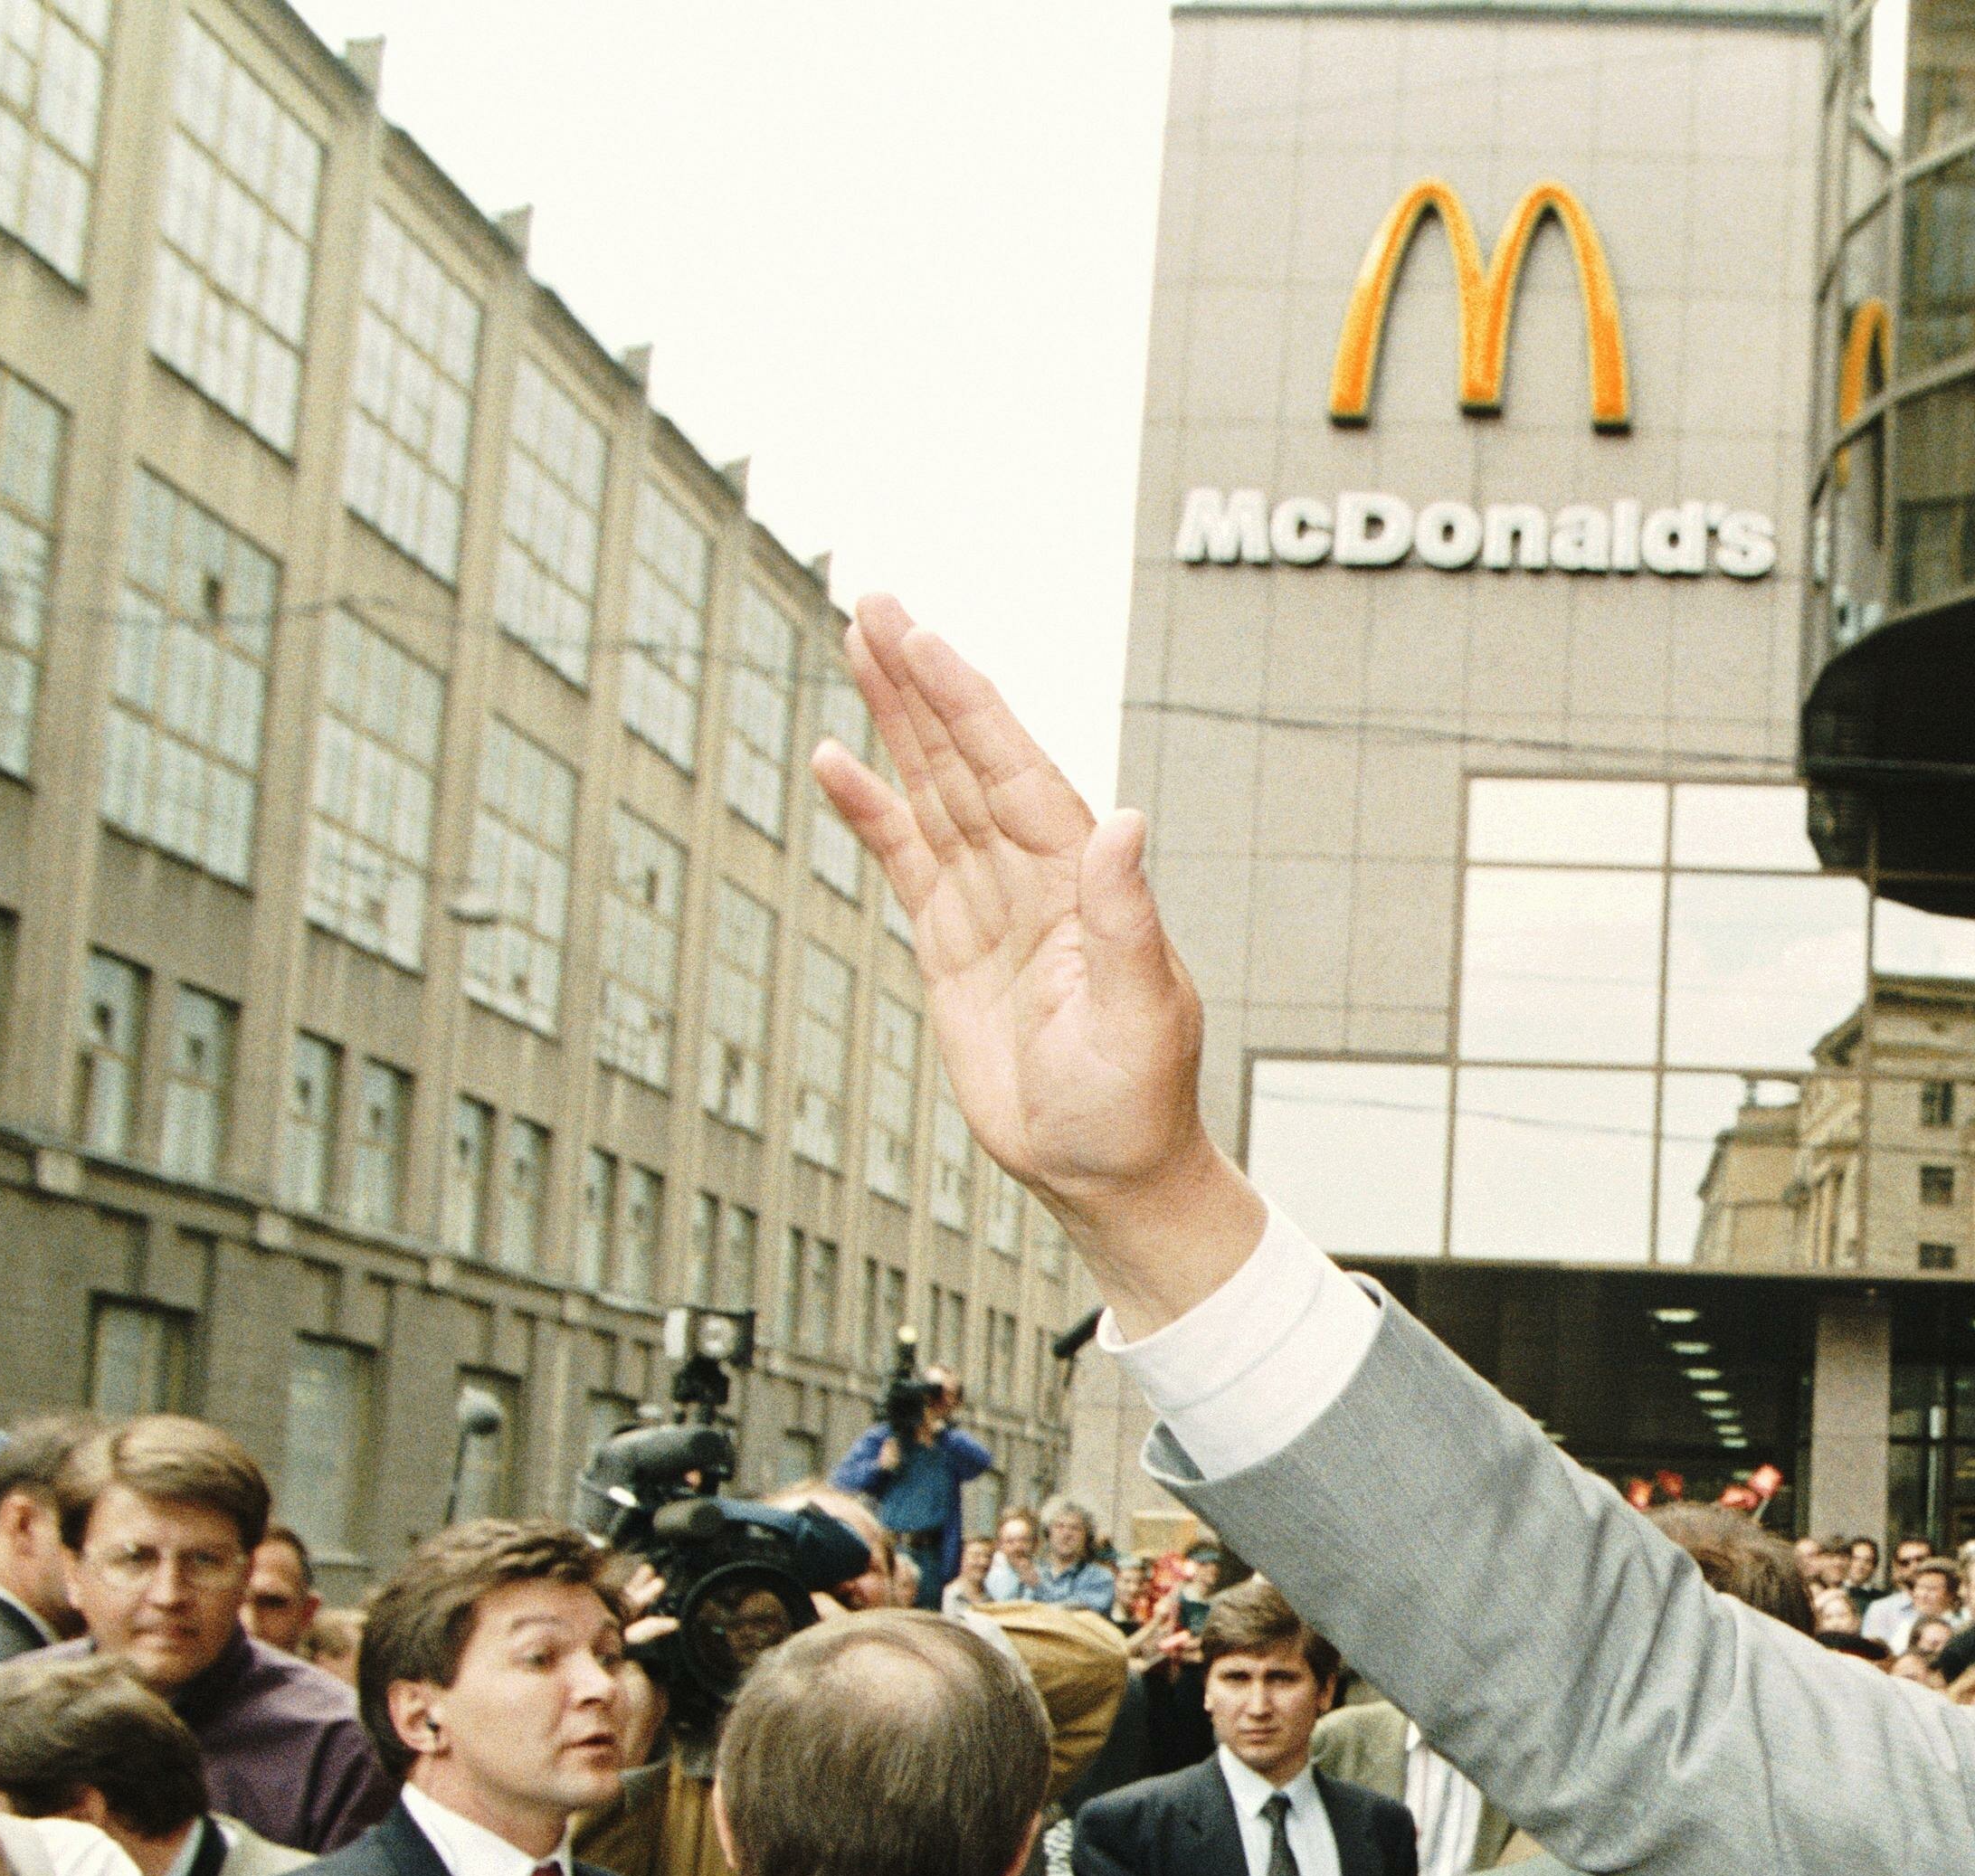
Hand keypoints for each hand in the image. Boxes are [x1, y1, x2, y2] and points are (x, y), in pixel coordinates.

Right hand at [809, 599, 1264, 1326]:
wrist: (1107, 1174)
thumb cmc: (1137, 1105)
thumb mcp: (1138, 1014)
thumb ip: (1126, 917)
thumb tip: (1126, 822)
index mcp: (1083, 882)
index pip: (1017, 773)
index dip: (970, 706)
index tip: (927, 640)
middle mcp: (1038, 878)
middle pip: (969, 761)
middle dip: (925, 683)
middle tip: (876, 602)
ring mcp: (993, 906)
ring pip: (936, 793)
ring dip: (900, 722)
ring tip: (859, 643)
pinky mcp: (954, 946)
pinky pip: (907, 860)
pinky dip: (872, 810)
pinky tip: (836, 759)